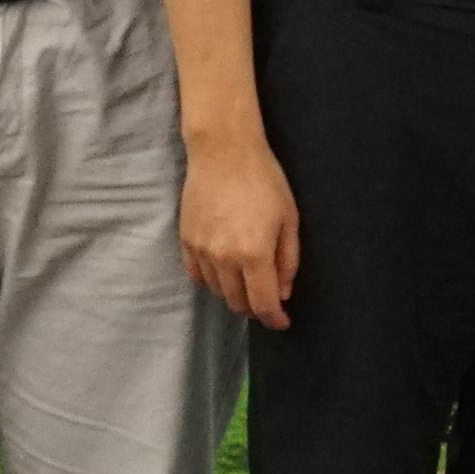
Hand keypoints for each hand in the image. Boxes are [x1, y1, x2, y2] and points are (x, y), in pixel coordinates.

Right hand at [179, 125, 301, 329]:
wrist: (223, 151)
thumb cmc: (264, 180)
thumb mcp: (289, 219)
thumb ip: (287, 261)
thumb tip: (283, 293)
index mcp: (254, 254)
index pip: (263, 304)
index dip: (274, 319)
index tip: (282, 322)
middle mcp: (224, 258)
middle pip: (237, 303)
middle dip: (255, 307)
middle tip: (267, 298)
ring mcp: (201, 251)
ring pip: (217, 291)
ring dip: (234, 294)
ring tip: (247, 280)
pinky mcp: (185, 240)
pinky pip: (196, 275)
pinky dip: (211, 280)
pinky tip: (223, 270)